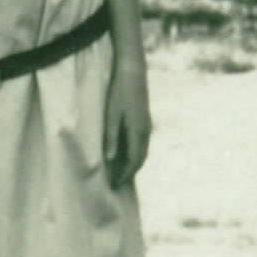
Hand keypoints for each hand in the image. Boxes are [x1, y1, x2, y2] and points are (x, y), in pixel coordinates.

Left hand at [103, 60, 151, 192]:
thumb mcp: (110, 115)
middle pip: (140, 159)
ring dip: (133, 163)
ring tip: (120, 172)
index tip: (114, 186)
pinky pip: (141, 143)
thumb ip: (110, 138)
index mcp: (138, 133)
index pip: (133, 162)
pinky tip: (124, 153)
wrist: (132, 71)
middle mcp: (146, 132)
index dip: (124, 175)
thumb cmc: (118, 92)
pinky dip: (134, 153)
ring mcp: (147, 125)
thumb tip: (109, 160)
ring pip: (142, 151)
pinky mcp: (144, 119)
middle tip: (116, 183)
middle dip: (129, 173)